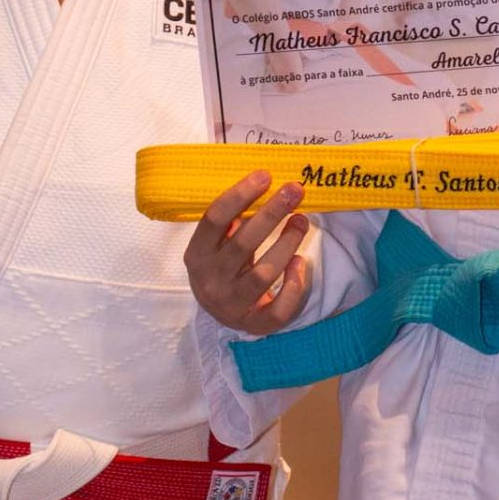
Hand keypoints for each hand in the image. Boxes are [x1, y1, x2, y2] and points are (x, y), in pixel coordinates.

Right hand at [184, 171, 313, 335]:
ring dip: (286, 243)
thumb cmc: (223, 265)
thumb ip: (231, 220)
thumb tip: (262, 184)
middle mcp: (210, 280)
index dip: (239, 195)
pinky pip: (278, 308)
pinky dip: (293, 286)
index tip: (265, 175)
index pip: (214, 219)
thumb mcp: (216, 244)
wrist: (222, 312)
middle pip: (243, 242)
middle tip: (294, 190)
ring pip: (263, 273)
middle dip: (272, 213)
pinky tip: (300, 262)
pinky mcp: (254, 324)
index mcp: (197, 254)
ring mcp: (231, 304)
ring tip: (301, 221)